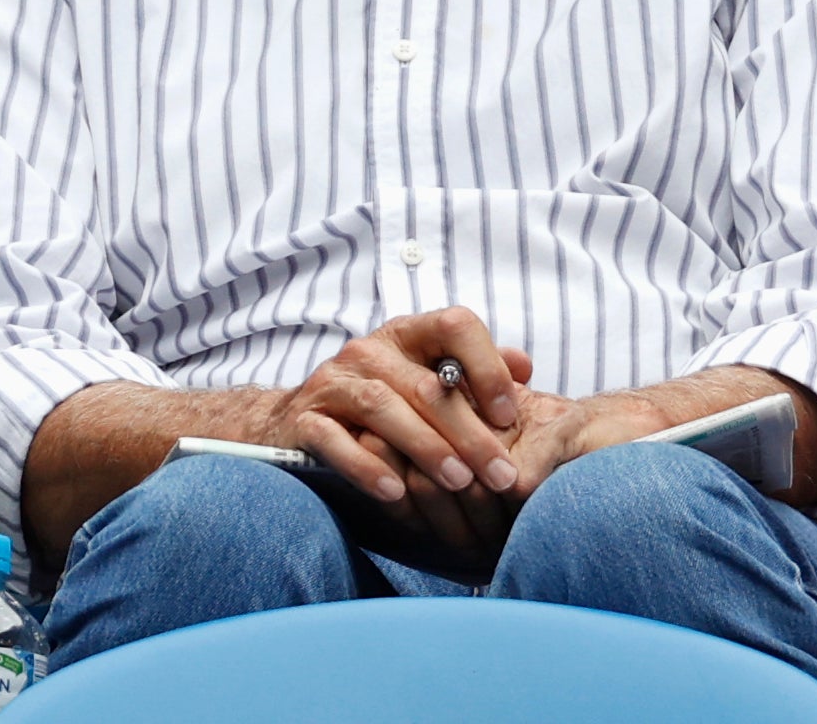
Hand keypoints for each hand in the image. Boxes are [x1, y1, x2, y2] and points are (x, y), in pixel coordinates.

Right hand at [266, 308, 531, 505]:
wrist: (291, 425)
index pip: (455, 324)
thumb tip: (524, 365)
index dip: (488, 366)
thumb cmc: (378, 406)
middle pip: (425, 384)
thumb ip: (471, 373)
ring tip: (458, 482)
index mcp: (407, 334)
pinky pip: (335, 440)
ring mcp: (333, 383)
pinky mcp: (304, 419)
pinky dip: (366, 466)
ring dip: (425, 447)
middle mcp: (369, 351)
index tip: (511, 416)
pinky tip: (395, 491)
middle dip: (469, 433)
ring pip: (384, 408)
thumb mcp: (425, 381)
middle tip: (500, 474)